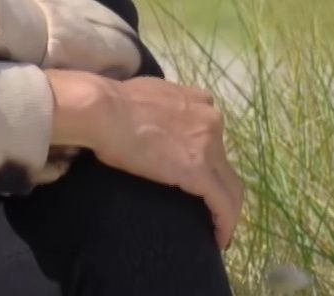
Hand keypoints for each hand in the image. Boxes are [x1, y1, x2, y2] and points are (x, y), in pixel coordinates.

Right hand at [47, 70, 244, 250]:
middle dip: (219, 187)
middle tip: (207, 210)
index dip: (208, 159)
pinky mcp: (199, 172)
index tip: (199, 179)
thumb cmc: (111, 104)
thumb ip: (161, 107)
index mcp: (197, 101)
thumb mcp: (147, 94)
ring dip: (227, 211)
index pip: (212, 136)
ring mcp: (208, 146)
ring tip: (216, 232)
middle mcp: (211, 119)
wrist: (103, 110)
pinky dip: (224, 224)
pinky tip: (218, 240)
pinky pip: (223, 204)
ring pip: (230, 186)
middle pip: (224, 163)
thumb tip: (150, 120)